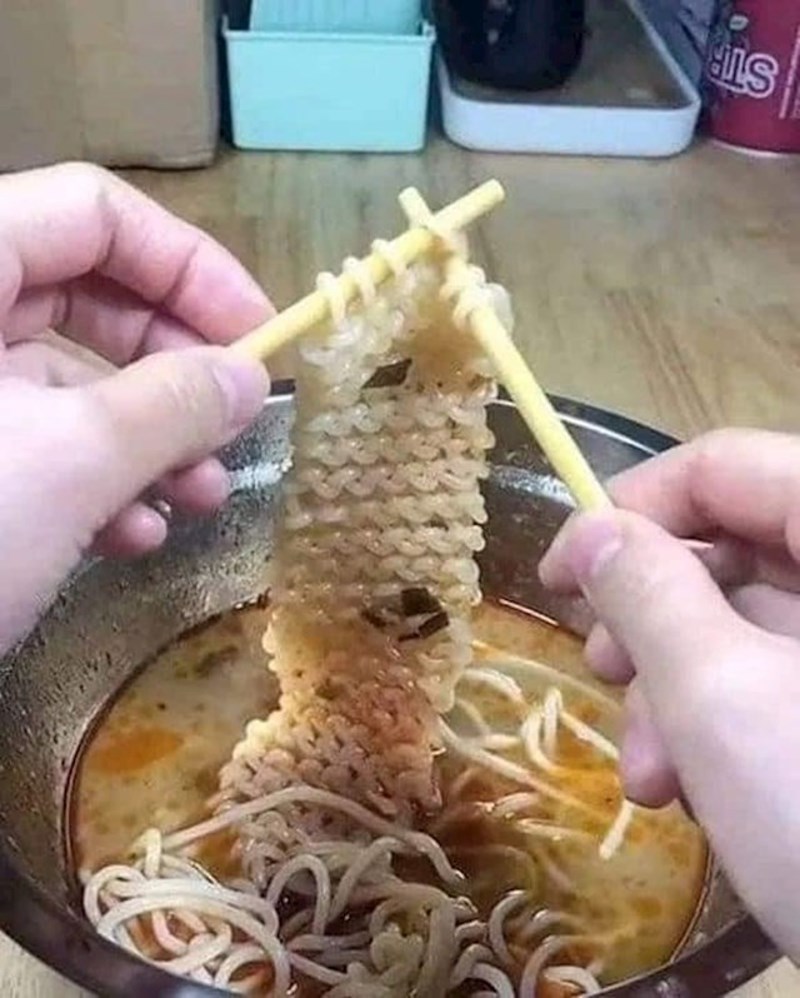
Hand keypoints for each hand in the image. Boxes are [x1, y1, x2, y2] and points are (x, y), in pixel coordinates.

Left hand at [0, 163, 271, 652]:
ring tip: (202, 498)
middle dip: (176, 367)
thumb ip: (172, 404)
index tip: (260, 339)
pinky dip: (96, 481)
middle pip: (87, 295)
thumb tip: (249, 377)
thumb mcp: (70, 464)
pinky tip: (132, 537)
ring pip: (67, 380)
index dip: (192, 266)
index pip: (94, 210)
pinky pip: (34, 439)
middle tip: (236, 423)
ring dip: (150, 438)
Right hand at [539, 429, 799, 959]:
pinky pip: (780, 677)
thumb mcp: (719, 701)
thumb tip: (592, 532)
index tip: (559, 573)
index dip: (629, 504)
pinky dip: (721, 720)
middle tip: (599, 671)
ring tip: (645, 773)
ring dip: (675, 688)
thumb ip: (648, 593)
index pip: (726, 464)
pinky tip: (689, 787)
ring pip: (750, 622)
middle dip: (650, 618)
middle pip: (736, 546)